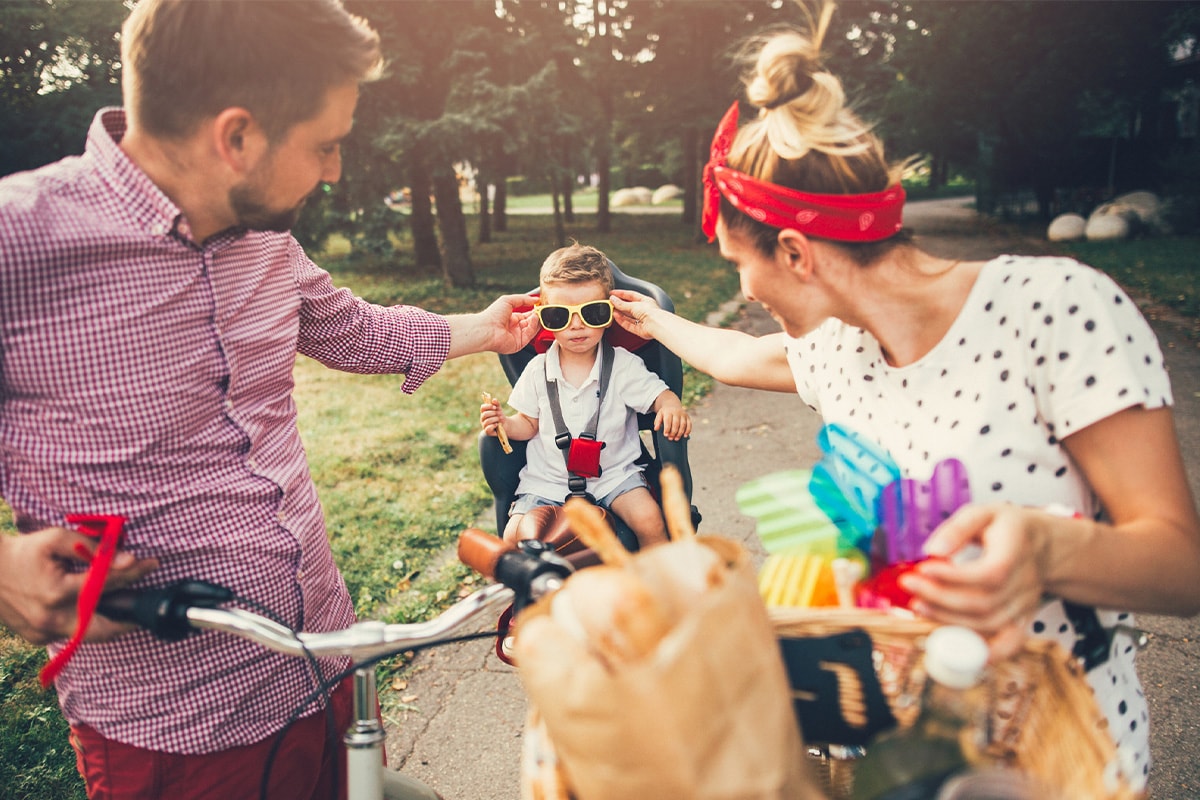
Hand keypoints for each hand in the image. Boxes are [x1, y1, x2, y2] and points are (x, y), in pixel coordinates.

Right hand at [0, 528, 158, 644]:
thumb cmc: (23, 552)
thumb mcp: (56, 540)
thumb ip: (92, 548)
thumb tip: (126, 559)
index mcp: (56, 593)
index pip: (106, 584)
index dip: (132, 573)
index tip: (151, 564)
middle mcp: (50, 619)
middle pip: (103, 629)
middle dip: (128, 622)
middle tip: (144, 609)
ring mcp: (43, 633)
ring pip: (87, 634)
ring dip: (107, 621)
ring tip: (123, 607)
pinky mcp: (37, 637)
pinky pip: (69, 633)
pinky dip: (83, 621)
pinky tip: (91, 608)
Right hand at [480, 397, 503, 437]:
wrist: (505, 424)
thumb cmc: (500, 416)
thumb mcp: (499, 409)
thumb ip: (497, 404)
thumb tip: (494, 400)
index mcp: (484, 412)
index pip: (482, 407)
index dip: (488, 406)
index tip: (495, 407)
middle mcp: (482, 419)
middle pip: (485, 414)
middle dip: (493, 413)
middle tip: (500, 413)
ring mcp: (484, 425)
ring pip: (487, 421)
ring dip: (495, 419)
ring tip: (500, 419)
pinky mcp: (487, 431)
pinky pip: (487, 428)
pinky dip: (493, 425)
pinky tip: (497, 424)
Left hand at [482, 293, 539, 354]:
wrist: (486, 328)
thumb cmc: (492, 315)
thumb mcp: (508, 300)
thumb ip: (523, 299)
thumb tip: (535, 299)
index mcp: (511, 318)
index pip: (527, 315)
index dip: (534, 311)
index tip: (541, 305)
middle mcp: (515, 328)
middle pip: (532, 322)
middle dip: (538, 315)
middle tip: (543, 309)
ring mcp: (517, 336)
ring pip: (533, 328)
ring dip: (537, 320)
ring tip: (538, 313)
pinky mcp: (519, 343)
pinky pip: (530, 335)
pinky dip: (534, 326)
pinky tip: (534, 318)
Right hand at [610, 290, 661, 339]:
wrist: (657, 325)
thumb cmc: (651, 312)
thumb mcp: (634, 305)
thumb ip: (622, 304)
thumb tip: (613, 300)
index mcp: (645, 301)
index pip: (631, 295)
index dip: (621, 294)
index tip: (612, 293)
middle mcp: (644, 310)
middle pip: (629, 306)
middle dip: (619, 305)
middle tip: (610, 302)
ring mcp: (642, 320)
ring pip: (628, 316)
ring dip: (619, 313)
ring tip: (611, 310)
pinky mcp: (639, 329)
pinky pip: (628, 325)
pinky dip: (622, 321)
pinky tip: (616, 317)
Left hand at [654, 407, 691, 441]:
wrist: (673, 405)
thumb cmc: (665, 413)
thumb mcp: (659, 415)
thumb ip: (657, 422)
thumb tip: (656, 429)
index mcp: (668, 412)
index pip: (668, 421)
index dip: (667, 428)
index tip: (665, 435)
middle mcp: (676, 412)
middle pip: (676, 423)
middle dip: (673, 432)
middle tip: (670, 438)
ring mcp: (683, 414)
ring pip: (683, 424)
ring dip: (680, 433)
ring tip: (676, 439)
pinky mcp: (687, 417)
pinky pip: (689, 424)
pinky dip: (688, 430)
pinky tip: (685, 436)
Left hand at [897, 504, 1047, 659]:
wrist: (1044, 544)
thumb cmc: (1008, 527)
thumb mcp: (984, 512)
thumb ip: (958, 528)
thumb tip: (932, 550)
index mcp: (1016, 551)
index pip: (989, 573)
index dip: (954, 576)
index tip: (923, 568)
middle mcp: (1024, 582)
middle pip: (984, 602)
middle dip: (940, 598)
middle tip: (909, 586)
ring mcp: (1025, 604)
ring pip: (989, 623)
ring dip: (949, 619)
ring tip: (919, 605)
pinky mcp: (1022, 618)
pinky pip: (1009, 642)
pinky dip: (986, 651)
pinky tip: (959, 649)